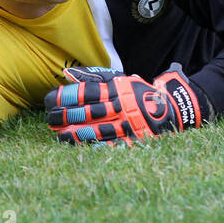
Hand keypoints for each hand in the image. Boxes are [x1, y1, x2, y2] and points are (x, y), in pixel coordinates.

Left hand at [45, 63, 203, 143]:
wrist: (174, 109)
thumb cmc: (141, 92)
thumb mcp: (121, 80)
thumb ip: (97, 78)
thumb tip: (70, 75)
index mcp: (119, 89)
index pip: (87, 92)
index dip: (67, 97)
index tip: (50, 100)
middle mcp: (122, 106)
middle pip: (88, 112)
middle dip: (66, 116)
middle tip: (50, 119)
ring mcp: (128, 125)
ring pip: (96, 130)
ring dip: (74, 133)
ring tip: (58, 135)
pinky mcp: (133, 140)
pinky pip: (110, 145)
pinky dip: (92, 146)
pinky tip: (77, 147)